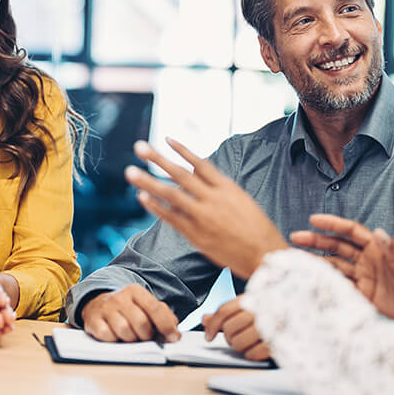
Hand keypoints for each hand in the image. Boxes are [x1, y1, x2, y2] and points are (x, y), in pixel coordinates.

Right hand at [80, 284, 179, 342]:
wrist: (98, 304)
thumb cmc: (128, 310)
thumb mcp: (145, 307)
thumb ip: (163, 317)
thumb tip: (174, 335)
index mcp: (136, 291)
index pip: (155, 308)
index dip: (167, 326)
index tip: (173, 338)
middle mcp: (120, 297)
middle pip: (141, 323)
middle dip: (147, 335)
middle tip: (145, 337)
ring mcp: (105, 308)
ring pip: (125, 331)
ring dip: (131, 339)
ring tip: (130, 337)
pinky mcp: (93, 320)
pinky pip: (108, 336)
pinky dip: (114, 340)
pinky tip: (115, 336)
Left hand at [125, 139, 288, 277]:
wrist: (263, 255)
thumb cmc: (255, 227)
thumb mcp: (242, 199)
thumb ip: (218, 185)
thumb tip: (195, 168)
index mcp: (227, 188)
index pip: (200, 163)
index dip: (182, 150)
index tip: (166, 139)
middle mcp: (213, 199)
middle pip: (180, 174)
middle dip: (158, 159)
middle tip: (139, 146)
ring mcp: (203, 217)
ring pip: (171, 194)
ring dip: (149, 182)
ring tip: (130, 171)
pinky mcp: (196, 235)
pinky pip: (171, 218)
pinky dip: (155, 207)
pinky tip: (142, 197)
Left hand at [202, 297, 268, 360]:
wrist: (305, 318)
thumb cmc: (272, 313)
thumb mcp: (250, 305)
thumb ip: (227, 312)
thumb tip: (205, 319)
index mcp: (252, 298)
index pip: (224, 311)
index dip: (212, 325)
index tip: (208, 336)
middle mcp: (259, 310)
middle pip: (228, 328)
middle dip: (228, 336)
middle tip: (235, 337)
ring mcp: (268, 327)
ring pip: (238, 343)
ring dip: (239, 346)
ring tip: (247, 342)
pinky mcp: (274, 343)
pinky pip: (253, 353)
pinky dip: (251, 354)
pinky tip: (256, 349)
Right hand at [290, 214, 393, 329]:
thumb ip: (393, 250)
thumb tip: (379, 233)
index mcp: (377, 246)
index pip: (350, 231)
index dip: (332, 224)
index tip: (314, 219)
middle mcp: (366, 259)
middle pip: (336, 246)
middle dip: (316, 240)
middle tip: (295, 236)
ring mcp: (363, 277)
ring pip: (334, 265)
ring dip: (316, 261)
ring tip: (296, 258)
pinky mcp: (362, 294)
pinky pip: (340, 286)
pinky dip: (326, 282)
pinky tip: (312, 281)